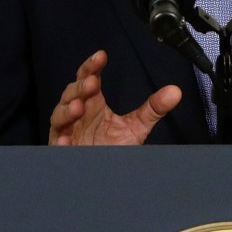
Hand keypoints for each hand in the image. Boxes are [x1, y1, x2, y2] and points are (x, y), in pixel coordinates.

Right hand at [49, 51, 181, 144]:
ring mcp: (68, 131)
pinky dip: (59, 141)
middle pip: (72, 93)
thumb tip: (175, 92)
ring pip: (60, 115)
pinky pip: (56, 144)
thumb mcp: (137, 127)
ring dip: (67, 110)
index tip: (102, 56)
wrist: (107, 175)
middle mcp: (78, 114)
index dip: (92, 66)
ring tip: (79, 107)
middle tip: (91, 82)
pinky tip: (65, 139)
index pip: (89, 78)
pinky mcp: (63, 150)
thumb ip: (153, 109)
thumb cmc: (114, 147)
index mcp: (94, 104)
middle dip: (80, 87)